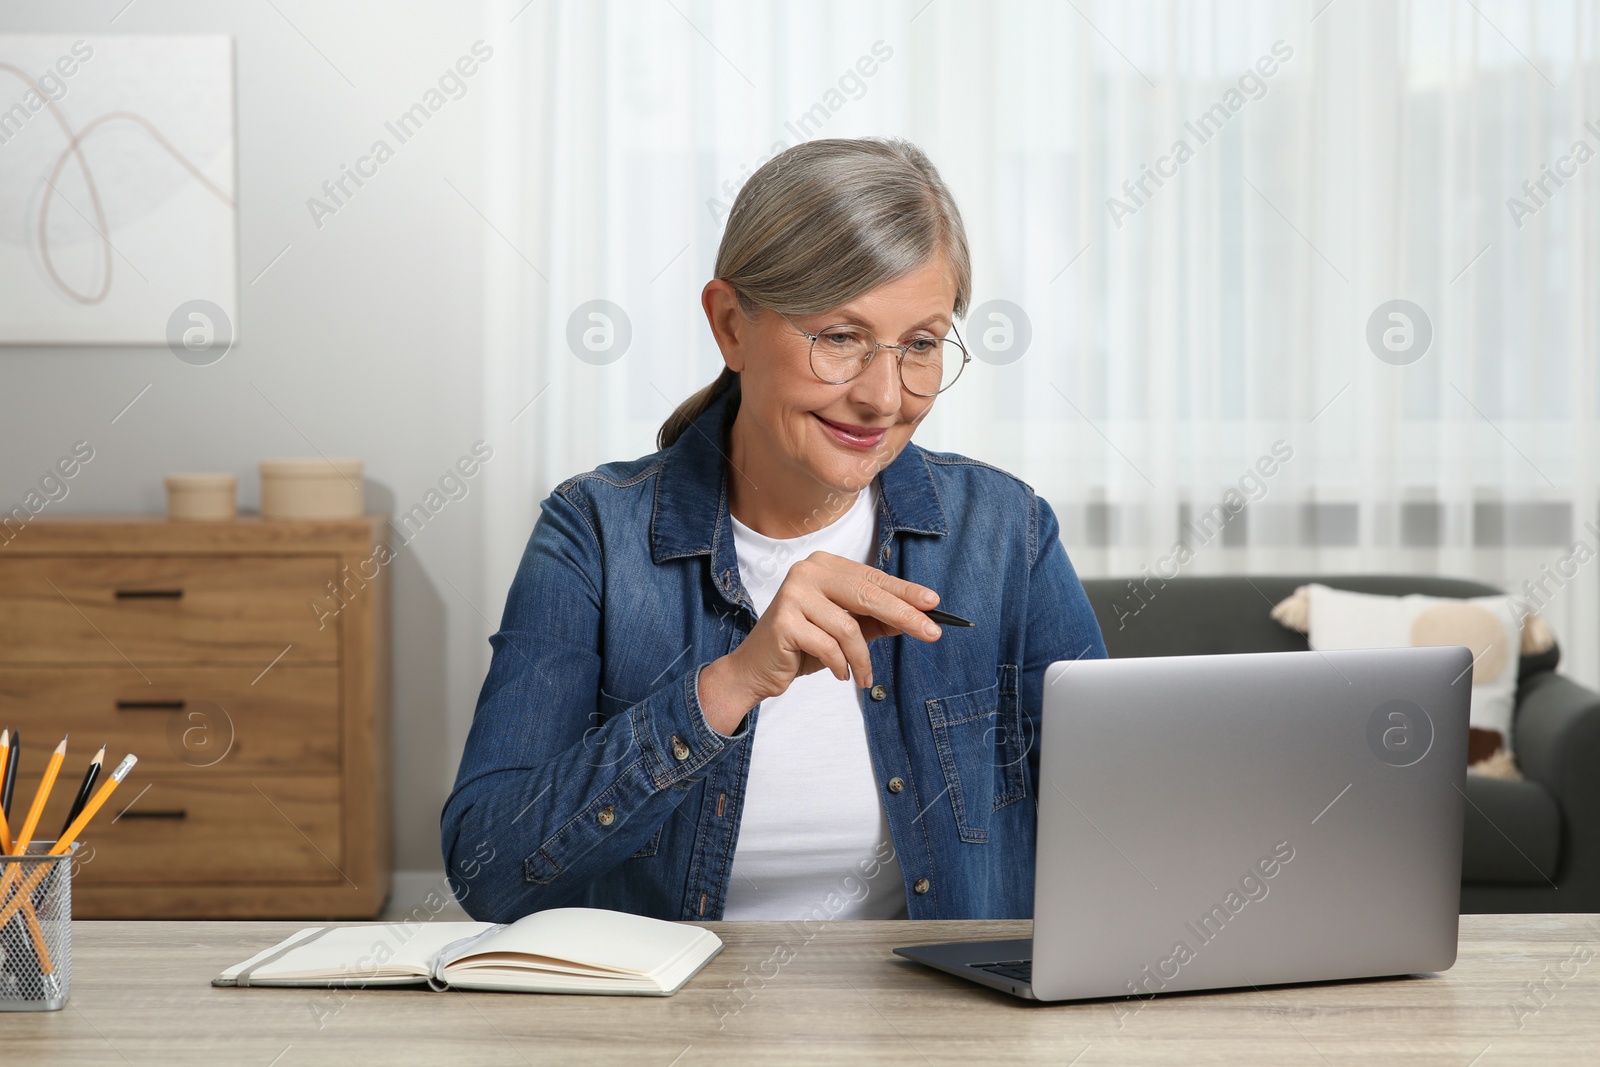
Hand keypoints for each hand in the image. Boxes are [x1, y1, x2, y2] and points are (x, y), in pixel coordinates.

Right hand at [697, 551, 942, 734]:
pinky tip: (841, 675)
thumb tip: (919, 617)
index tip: (933, 604)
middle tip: (931, 633)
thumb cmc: (803, 646)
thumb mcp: (846, 631)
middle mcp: (807, 572)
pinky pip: (829, 646)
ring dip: (863, 658)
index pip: (873, 578)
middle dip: (903, 616)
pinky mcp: (783, 621)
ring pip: (848, 627)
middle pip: (867, 594)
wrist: (755, 669)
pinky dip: (841, 665)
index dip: (905, 592)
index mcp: (823, 566)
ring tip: (865, 677)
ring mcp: (793, 594)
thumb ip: (877, 621)